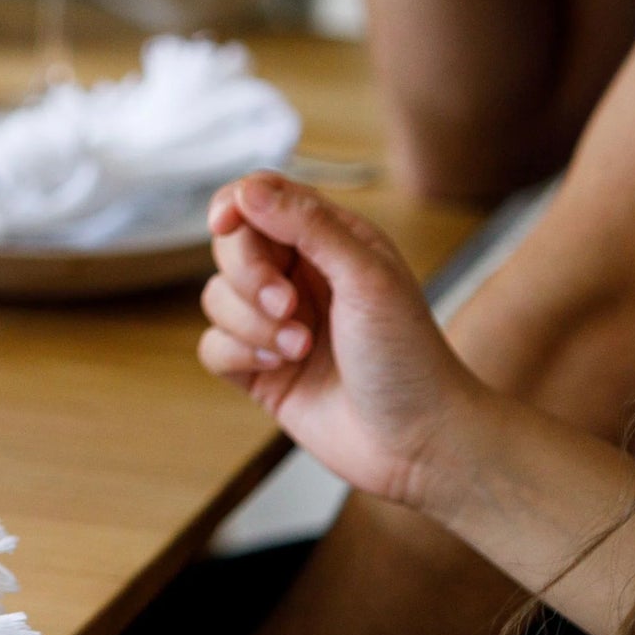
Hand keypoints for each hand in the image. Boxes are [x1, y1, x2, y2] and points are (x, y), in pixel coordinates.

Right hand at [199, 173, 479, 509]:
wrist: (421, 443)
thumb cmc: (410, 358)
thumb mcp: (369, 278)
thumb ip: (309, 225)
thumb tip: (248, 191)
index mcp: (333, 242)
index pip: (262, 198)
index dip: (235, 204)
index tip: (224, 224)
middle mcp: (300, 277)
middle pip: (231, 247)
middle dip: (249, 276)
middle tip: (288, 305)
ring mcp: (277, 323)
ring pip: (218, 297)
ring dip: (253, 324)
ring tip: (301, 348)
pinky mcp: (259, 368)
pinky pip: (213, 345)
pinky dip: (239, 354)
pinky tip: (281, 367)